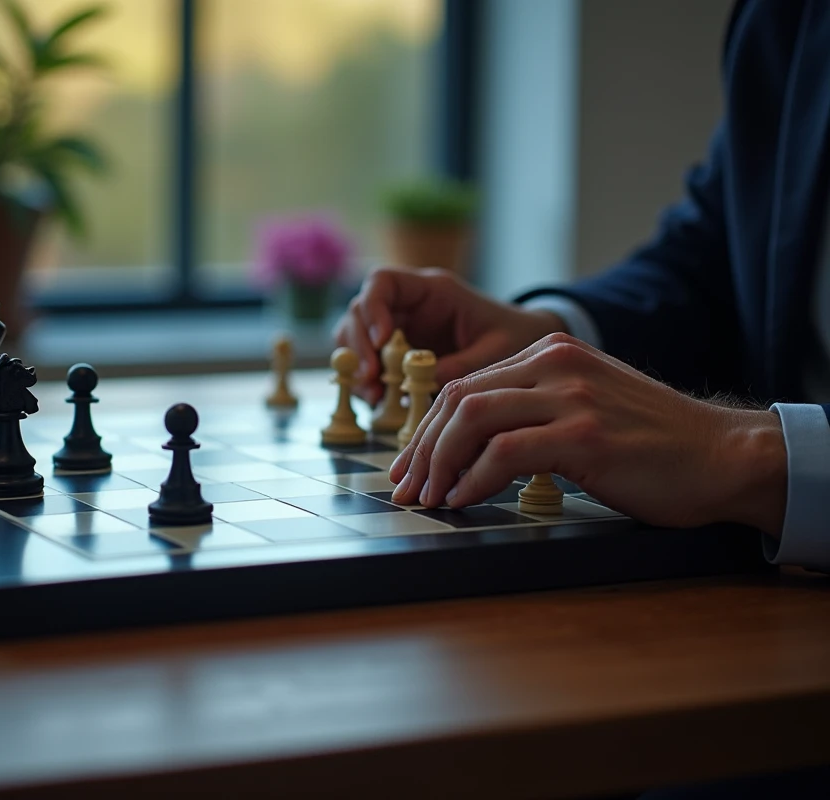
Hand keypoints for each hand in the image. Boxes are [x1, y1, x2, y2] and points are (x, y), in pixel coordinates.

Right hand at [333, 267, 565, 405]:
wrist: (525, 347)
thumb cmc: (515, 337)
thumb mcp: (497, 350)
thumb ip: (463, 364)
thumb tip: (423, 382)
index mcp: (432, 291)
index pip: (383, 282)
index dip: (373, 308)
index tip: (383, 340)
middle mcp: (408, 307)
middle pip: (359, 312)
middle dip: (359, 345)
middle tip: (371, 378)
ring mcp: (399, 330)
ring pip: (355, 338)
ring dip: (358, 366)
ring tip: (374, 395)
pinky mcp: (397, 355)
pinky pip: (369, 364)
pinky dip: (367, 382)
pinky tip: (379, 402)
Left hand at [388, 333, 788, 534]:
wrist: (723, 456)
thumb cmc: (652, 446)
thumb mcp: (583, 409)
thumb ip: (532, 413)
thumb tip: (470, 451)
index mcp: (549, 354)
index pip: (463, 386)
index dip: (426, 429)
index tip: (411, 467)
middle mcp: (554, 364)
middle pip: (457, 399)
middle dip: (422, 448)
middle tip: (406, 488)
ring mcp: (569, 396)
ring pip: (471, 418)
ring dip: (439, 463)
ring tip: (428, 498)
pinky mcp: (584, 435)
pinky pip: (505, 452)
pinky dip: (474, 479)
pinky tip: (464, 500)